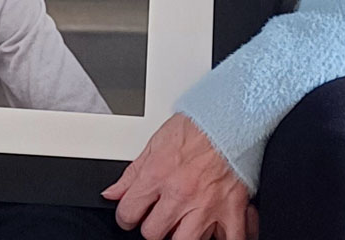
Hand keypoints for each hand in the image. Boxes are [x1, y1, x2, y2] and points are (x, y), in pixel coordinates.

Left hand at [103, 113, 256, 239]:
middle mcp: (180, 193)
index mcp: (158, 174)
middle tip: (160, 215)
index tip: (132, 215)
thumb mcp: (156, 143)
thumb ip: (132, 173)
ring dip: (181, 234)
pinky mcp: (232, 211)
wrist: (230, 116)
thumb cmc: (196, 126)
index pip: (128, 212)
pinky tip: (216, 231)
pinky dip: (223, 239)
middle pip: (153, 234)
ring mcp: (207, 206)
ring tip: (184, 222)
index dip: (126, 216)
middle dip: (153, 225)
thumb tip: (112, 193)